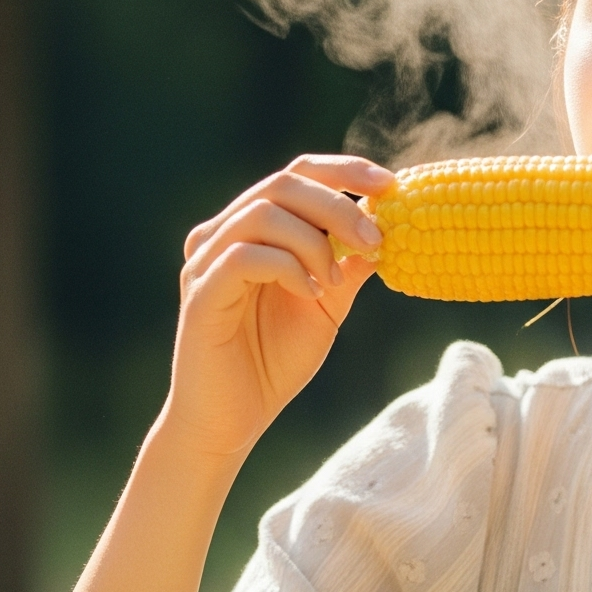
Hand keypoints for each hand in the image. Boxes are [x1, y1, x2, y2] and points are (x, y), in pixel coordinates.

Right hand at [158, 155, 391, 463]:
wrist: (231, 421)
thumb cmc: (272, 361)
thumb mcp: (326, 304)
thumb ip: (347, 263)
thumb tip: (387, 226)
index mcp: (251, 229)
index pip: (297, 174)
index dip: (345, 170)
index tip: (391, 185)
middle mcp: (222, 234)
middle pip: (282, 184)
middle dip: (338, 206)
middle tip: (374, 240)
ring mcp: (205, 260)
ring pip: (263, 213)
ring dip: (314, 241)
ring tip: (334, 282)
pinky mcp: (200, 293)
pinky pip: (244, 256)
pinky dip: (288, 267)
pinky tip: (309, 294)